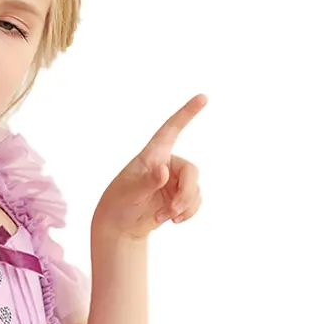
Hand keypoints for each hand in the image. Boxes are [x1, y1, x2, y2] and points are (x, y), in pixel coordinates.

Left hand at [91, 94, 204, 244]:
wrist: (121, 226)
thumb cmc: (119, 204)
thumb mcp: (130, 193)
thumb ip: (148, 182)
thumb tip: (164, 171)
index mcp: (152, 155)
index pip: (171, 129)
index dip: (187, 113)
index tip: (203, 97)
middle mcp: (167, 164)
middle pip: (191, 171)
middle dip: (186, 192)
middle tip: (173, 210)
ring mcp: (175, 181)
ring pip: (195, 189)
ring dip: (184, 206)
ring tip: (167, 217)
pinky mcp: (180, 197)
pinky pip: (196, 201)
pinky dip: (188, 212)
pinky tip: (173, 220)